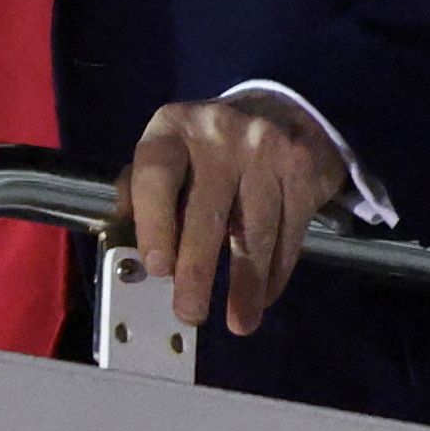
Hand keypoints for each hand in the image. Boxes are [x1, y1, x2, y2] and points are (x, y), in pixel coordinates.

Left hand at [123, 91, 351, 336]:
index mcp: (173, 128)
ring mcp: (267, 149)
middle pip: (207, 210)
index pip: (156, 174)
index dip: (154, 224)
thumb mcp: (169, 151)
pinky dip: (277, 270)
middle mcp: (221, 133)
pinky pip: (289, 231)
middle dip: (198, 269)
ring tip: (240, 321)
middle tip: (190, 313)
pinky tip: (265, 294)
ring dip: (246, 283)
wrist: (279, 109)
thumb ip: (142, 191)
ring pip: (255, 229)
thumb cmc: (208, 147)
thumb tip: (126, 244)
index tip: (157, 269)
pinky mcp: (303, 170)